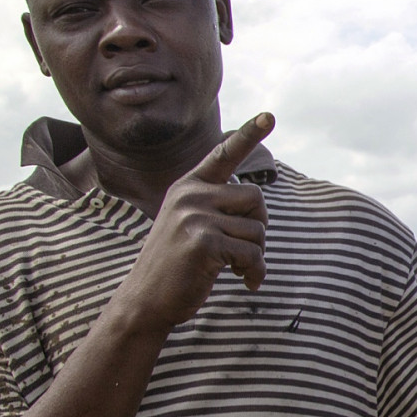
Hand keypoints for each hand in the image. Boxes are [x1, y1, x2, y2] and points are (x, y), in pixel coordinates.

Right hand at [111, 112, 273, 333]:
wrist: (146, 301)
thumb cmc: (177, 266)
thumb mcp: (190, 226)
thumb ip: (216, 209)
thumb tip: (256, 207)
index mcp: (188, 187)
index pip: (223, 155)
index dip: (249, 135)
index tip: (270, 115)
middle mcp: (189, 195)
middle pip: (256, 199)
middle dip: (259, 229)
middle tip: (246, 251)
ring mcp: (194, 217)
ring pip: (257, 230)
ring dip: (256, 256)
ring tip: (237, 268)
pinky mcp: (202, 242)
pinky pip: (252, 253)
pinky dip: (255, 272)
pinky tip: (245, 282)